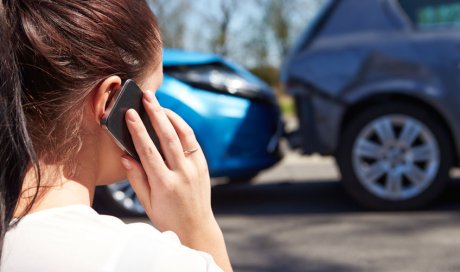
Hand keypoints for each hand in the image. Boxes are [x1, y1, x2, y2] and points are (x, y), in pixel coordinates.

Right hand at [120, 90, 231, 270]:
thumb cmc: (167, 217)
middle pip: (168, 137)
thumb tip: (125, 156)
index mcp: (164, 184)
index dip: (138, 130)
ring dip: (170, 116)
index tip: (129, 114)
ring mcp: (195, 168)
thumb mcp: (147, 203)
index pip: (148, 151)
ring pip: (184, 135)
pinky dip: (182, 127)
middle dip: (156, 114)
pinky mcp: (203, 166)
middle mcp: (182, 174)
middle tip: (147, 96)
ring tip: (158, 103)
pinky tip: (171, 118)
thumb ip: (136, 179)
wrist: (196, 228)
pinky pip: (192, 141)